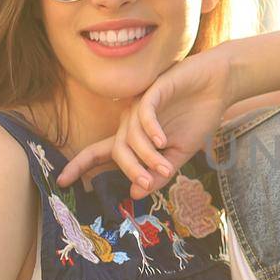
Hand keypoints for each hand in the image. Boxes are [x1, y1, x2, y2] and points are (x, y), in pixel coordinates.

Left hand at [58, 47, 234, 196]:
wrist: (218, 86)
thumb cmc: (197, 117)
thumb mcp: (179, 154)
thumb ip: (158, 173)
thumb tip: (135, 193)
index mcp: (134, 136)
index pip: (100, 152)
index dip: (80, 166)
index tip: (62, 182)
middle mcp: (131, 120)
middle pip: (117, 150)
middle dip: (129, 170)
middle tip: (144, 184)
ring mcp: (140, 105)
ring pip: (130, 136)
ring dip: (146, 156)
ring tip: (165, 167)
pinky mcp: (153, 90)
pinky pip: (143, 114)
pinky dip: (150, 130)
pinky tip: (161, 141)